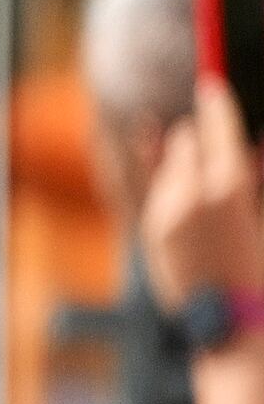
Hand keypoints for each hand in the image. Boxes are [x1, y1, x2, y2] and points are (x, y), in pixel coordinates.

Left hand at [154, 78, 263, 320]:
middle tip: (203, 134)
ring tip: (206, 191)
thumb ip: (256, 176)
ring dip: (181, 165)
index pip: (218, 130)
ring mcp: (166, 212)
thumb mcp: (263, 215)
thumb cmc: (261, 266)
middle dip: (196, 137)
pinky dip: (171, 189)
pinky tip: (186, 199)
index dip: (216, 105)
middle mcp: (192, 196)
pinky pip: (157, 193)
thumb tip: (256, 142)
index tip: (212, 84)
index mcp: (230, 190)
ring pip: (168, 168)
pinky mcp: (150, 229)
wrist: (231, 319)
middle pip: (185, 142)